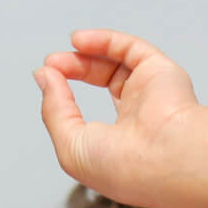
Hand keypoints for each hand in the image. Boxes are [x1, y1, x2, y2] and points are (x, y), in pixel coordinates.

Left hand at [35, 29, 206, 207]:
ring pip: (117, 62)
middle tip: (51, 64)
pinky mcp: (160, 72)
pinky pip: (130, 48)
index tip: (45, 82)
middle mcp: (138, 118)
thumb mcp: (71, 145)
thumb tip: (44, 77)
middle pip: (104, 80)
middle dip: (74, 69)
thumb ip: (54, 111)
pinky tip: (79, 41)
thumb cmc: (124, 166)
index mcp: (120, 146)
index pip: (90, 118)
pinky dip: (103, 40)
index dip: (63, 101)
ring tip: (59, 56)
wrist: (162, 156)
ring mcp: (151, 94)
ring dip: (86, 54)